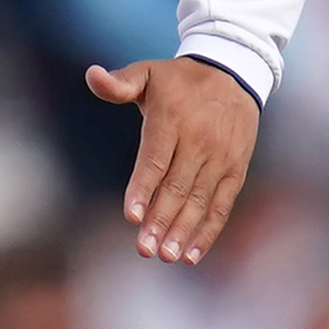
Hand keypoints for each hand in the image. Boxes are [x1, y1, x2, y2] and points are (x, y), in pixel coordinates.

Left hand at [86, 55, 260, 266]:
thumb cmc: (179, 80)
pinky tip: (192, 254)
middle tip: (144, 249)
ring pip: (200, 200)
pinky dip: (208, 231)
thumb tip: (92, 75)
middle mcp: (198, 140)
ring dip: (183, 230)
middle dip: (160, 220)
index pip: (156, 159)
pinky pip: (222, 204)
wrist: (235, 72)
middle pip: (178, 186)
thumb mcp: (147, 72)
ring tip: (165, 255)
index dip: (143, 188)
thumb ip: (119, 82)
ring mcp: (221, 157)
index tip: (131, 216)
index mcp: (172, 118)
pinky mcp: (235, 169)